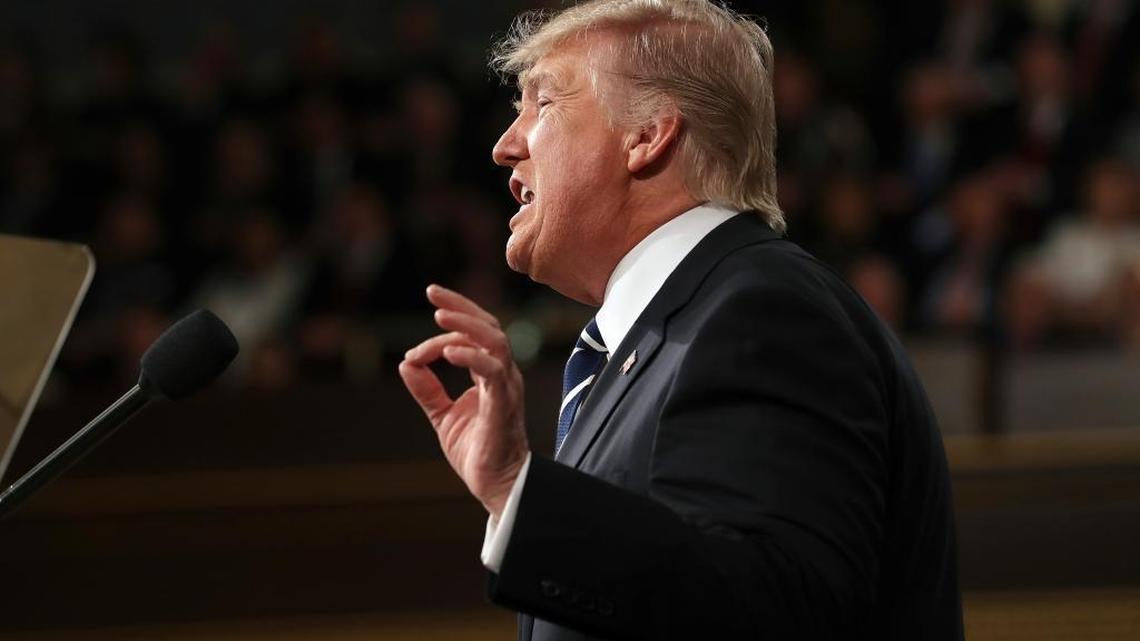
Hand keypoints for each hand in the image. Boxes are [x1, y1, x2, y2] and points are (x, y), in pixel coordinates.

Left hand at [398, 284, 528, 517]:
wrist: (495, 485)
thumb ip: (427, 389)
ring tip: (439, 319)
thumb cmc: (477, 450)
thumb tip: (405, 364)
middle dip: (461, 307)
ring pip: (495, 342)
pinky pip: (492, 373)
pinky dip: (471, 358)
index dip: (456, 313)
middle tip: (433, 295)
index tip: (429, 303)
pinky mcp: (502, 405)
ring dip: (466, 327)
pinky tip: (448, 352)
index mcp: (491, 374)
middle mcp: (503, 375)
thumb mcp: (443, 415)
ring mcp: (506, 388)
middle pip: (489, 327)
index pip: (478, 331)